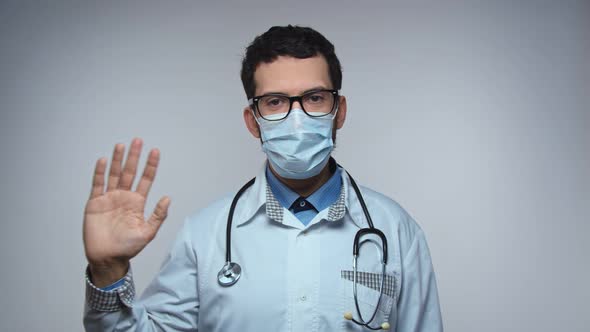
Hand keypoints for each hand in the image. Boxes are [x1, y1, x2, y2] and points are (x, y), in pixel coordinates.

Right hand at [83, 138, 170, 286]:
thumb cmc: (128, 247)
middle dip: (134, 157)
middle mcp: (124, 197)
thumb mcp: (147, 232)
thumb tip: (168, 198)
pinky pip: (97, 184)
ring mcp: (109, 198)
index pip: (146, 179)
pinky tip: (104, 160)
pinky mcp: (95, 203)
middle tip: (138, 141)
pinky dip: (100, 172)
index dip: (150, 165)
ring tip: (121, 145)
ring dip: (117, 160)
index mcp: (137, 202)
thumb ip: (158, 215)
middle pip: (130, 172)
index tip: (155, 151)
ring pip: (114, 175)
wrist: (107, 258)